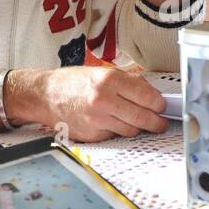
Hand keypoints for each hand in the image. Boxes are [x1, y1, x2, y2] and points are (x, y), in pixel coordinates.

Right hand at [5, 67, 168, 141]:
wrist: (45, 96)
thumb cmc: (74, 82)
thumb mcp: (102, 72)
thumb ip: (129, 82)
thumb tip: (153, 95)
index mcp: (110, 80)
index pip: (148, 97)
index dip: (160, 104)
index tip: (163, 107)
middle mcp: (104, 100)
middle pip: (143, 118)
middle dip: (157, 122)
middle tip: (161, 123)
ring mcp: (97, 120)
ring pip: (131, 130)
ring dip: (138, 128)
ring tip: (138, 122)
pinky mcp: (92, 135)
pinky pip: (115, 136)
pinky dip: (118, 131)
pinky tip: (113, 123)